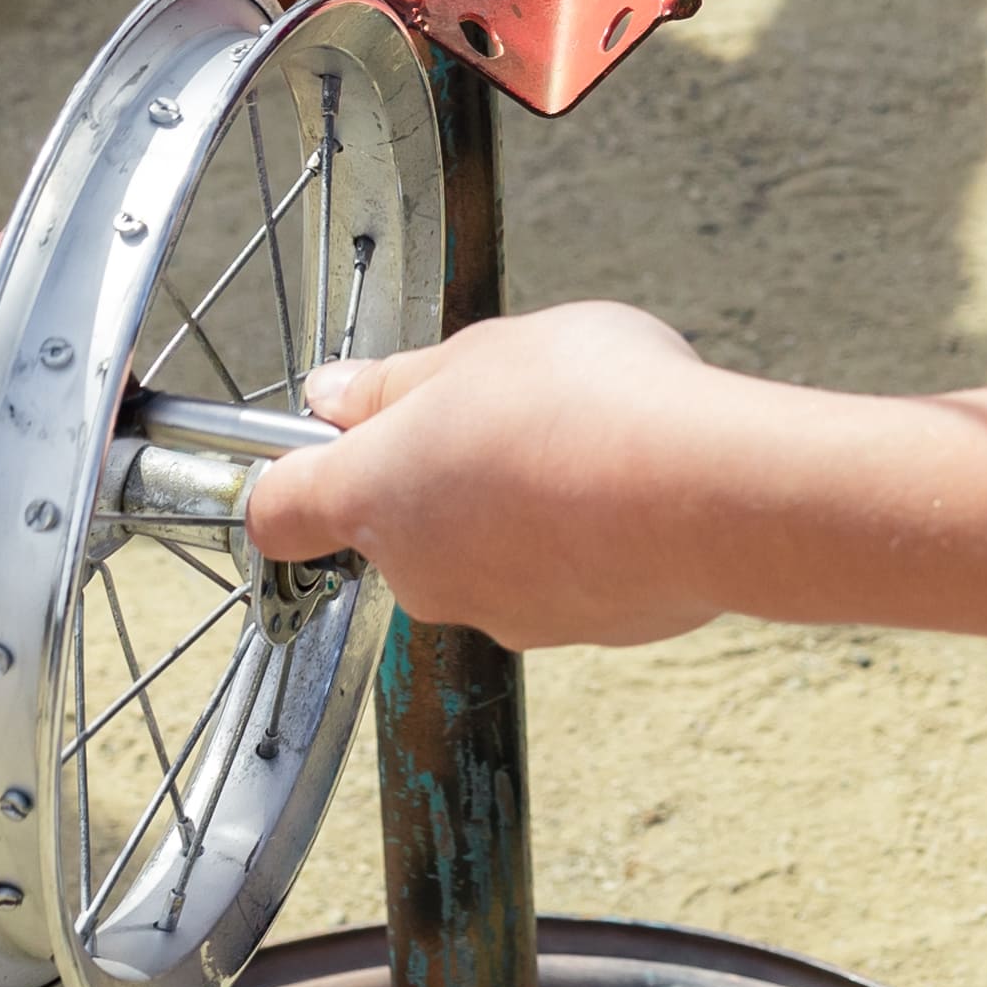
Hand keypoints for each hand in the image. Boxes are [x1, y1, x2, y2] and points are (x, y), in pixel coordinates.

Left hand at [242, 305, 748, 650]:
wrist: (708, 493)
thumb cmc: (587, 403)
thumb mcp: (480, 351)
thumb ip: (397, 382)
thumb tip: (332, 395)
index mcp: (375, 493)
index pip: (278, 512)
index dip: (292, 472)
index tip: (332, 433)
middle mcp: (420, 572)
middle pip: (398, 524)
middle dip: (441, 471)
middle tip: (508, 408)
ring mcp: (498, 613)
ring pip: (482, 552)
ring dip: (513, 506)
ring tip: (587, 444)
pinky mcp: (574, 634)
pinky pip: (556, 579)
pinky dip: (578, 542)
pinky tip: (629, 493)